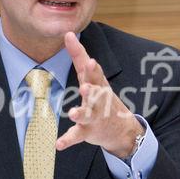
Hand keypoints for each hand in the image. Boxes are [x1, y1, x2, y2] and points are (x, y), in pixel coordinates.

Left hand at [56, 32, 143, 157]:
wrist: (122, 128)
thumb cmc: (103, 98)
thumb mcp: (94, 76)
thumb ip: (80, 57)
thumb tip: (68, 34)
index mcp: (98, 85)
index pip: (90, 69)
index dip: (82, 56)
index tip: (71, 40)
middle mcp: (98, 100)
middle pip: (95, 93)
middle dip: (91, 90)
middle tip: (86, 87)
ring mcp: (94, 116)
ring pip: (87, 114)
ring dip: (80, 113)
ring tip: (72, 113)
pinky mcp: (88, 131)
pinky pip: (76, 136)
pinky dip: (68, 140)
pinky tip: (58, 144)